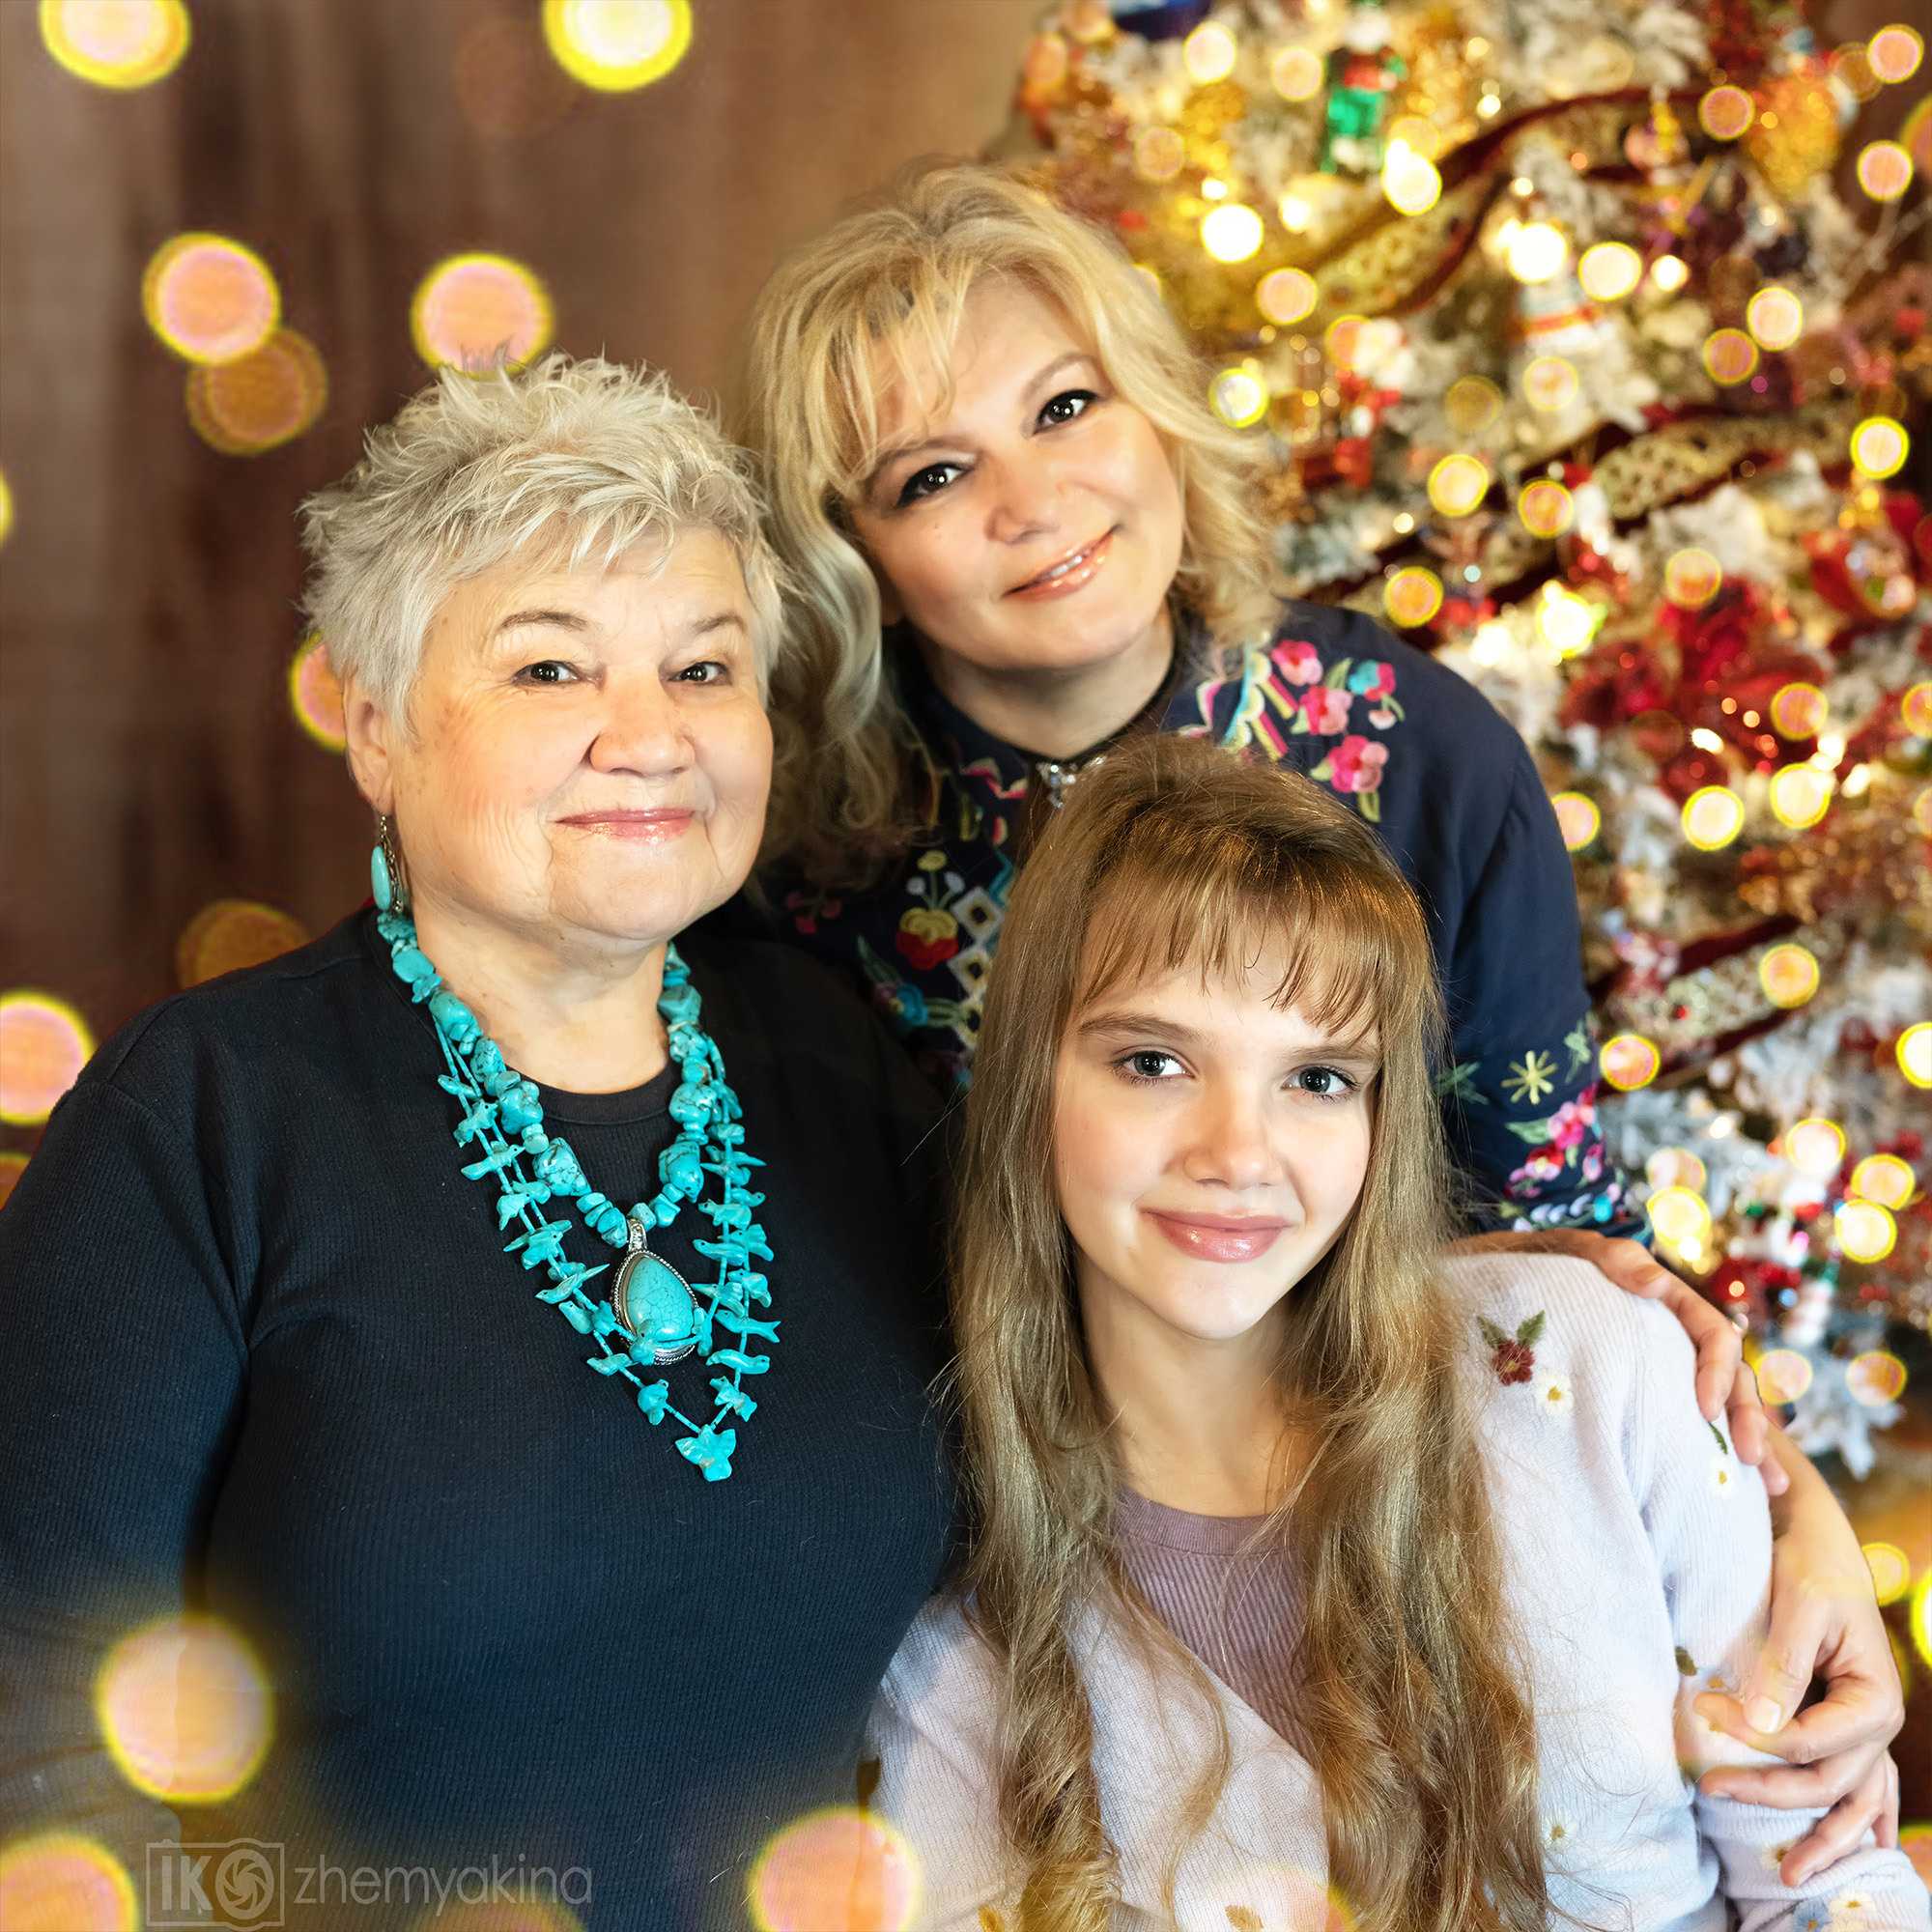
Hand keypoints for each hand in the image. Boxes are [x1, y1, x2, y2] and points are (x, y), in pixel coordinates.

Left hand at [1446, 1229, 1778, 1488]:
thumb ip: (1603, 1257)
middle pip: (1728, 1372)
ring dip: (1748, 1436)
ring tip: (1768, 1484)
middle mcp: (1665, 1331)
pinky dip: (1714, 1448)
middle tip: (1750, 1460)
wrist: (1471, 1288)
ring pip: (1720, 1399)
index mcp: (1655, 1297)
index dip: (1716, 1369)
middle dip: (1747, 1415)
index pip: (1708, 1331)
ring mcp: (1655, 1364)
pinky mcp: (1638, 1393)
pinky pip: (1685, 1419)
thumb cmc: (1515, 1268)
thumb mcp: (1556, 1252)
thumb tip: (1655, 1280)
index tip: (1704, 1409)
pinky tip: (1740, 1486)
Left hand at [1693, 1452, 1904, 1887]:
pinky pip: (1861, 1790)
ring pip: (1851, 1800)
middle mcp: (1877, 1726)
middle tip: (1709, 1790)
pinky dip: (1854, 1823)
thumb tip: (1757, 1725)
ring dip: (1824, 1839)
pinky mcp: (1848, 1731)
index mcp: (1874, 1700)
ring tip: (1789, 1874)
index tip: (1702, 1715)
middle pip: (1826, 1781)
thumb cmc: (1811, 1568)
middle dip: (1770, 1793)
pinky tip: (1847, 1855)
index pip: (1808, 1741)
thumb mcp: (1800, 1606)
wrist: (1821, 1545)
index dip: (1755, 1739)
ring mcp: (1867, 1735)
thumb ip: (1783, 1667)